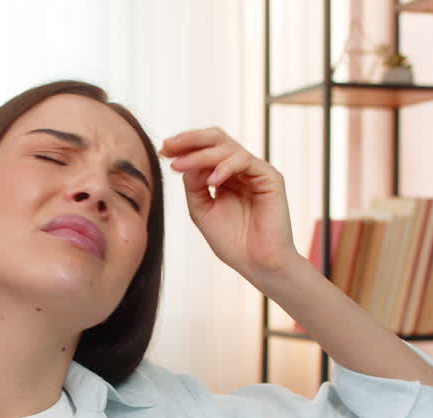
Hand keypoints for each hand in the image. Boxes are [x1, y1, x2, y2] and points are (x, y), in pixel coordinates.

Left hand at [160, 127, 296, 280]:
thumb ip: (193, 185)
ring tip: (179, 165)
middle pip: (217, 139)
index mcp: (225, 176)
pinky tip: (210, 181)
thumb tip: (184, 160)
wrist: (257, 264)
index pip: (205, 149)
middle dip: (190, 139)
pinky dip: (224, 167)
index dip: (184, 146)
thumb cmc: (232, 242)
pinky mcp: (270, 177)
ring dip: (200, 155)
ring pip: (227, 148)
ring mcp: (256, 172)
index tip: (162, 150)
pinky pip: (244, 161)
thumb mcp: (202, 210)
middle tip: (168, 145)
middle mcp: (241, 169)